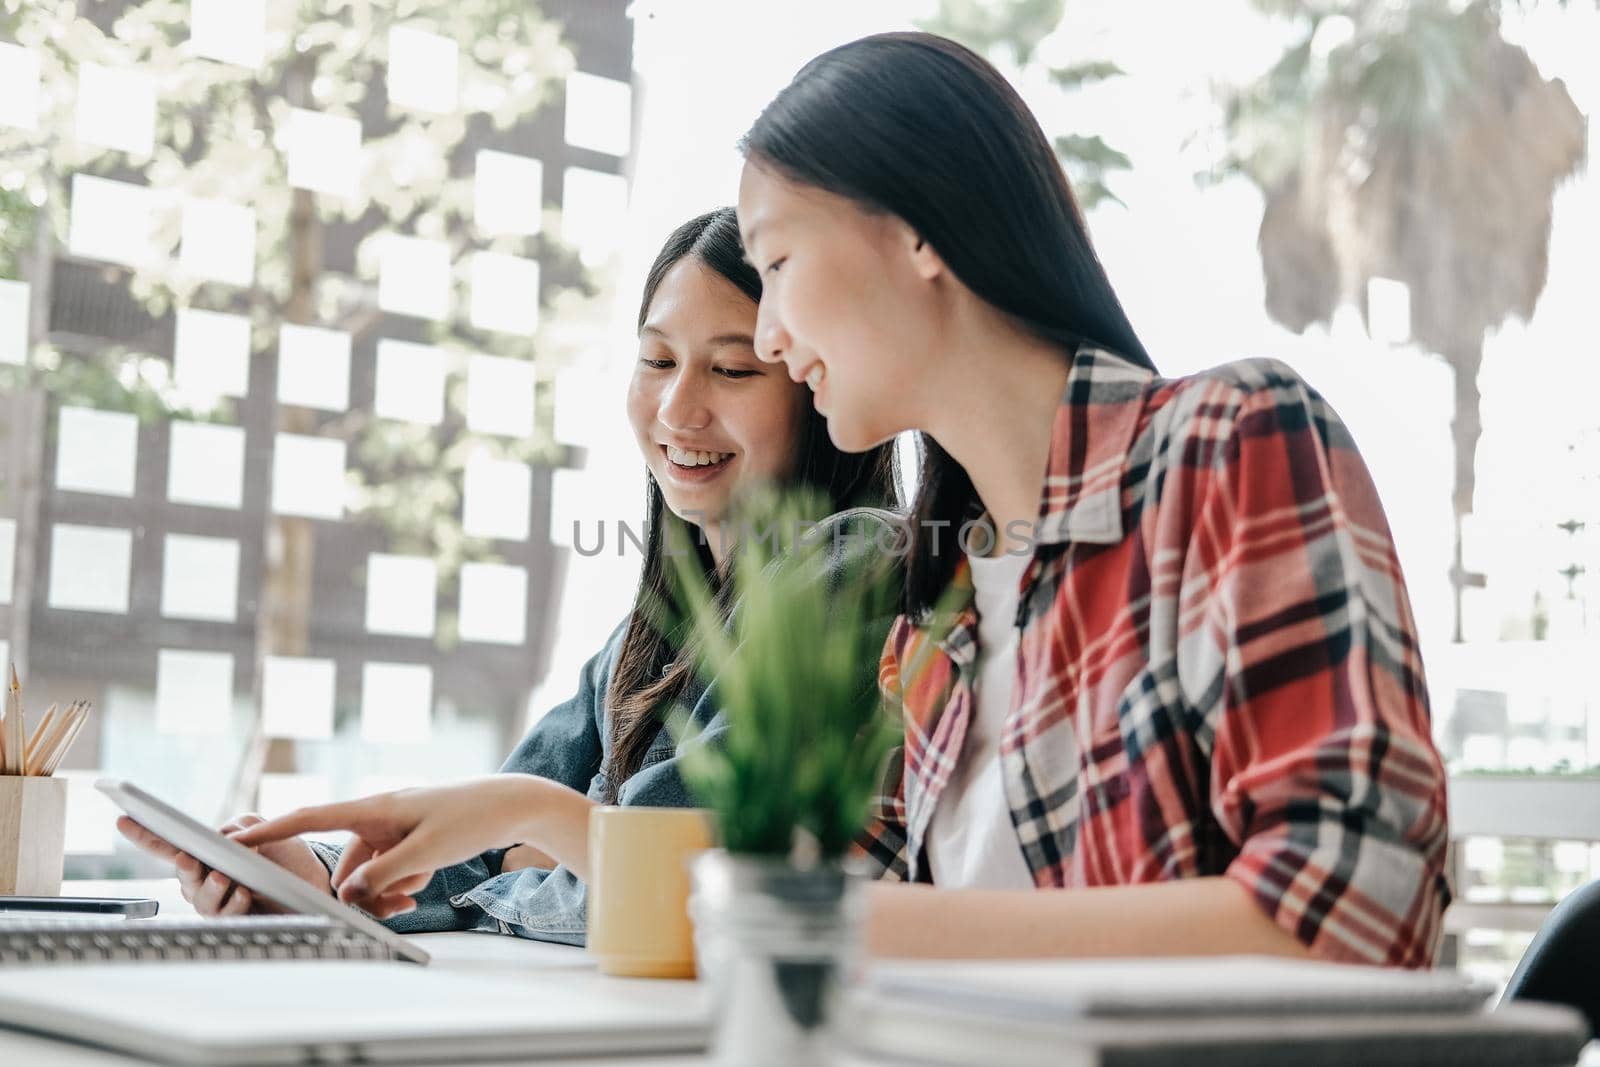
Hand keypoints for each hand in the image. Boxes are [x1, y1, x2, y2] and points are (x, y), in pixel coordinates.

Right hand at [116, 813, 332, 915]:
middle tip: (188, 859)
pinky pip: (225, 914)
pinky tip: (245, 893)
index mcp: (204, 855)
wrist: (314, 883)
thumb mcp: (263, 831)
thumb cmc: (282, 857)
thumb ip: (239, 829)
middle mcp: (202, 881)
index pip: (168, 845)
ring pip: (200, 898)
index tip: (122, 818)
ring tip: (224, 877)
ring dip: (212, 886)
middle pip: (183, 875)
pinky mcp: (234, 921)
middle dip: (185, 868)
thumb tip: (218, 840)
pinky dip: (234, 901)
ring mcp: (215, 903)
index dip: (144, 834)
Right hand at [230, 775, 591, 918]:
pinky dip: (399, 881)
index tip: (236, 840)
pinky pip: (389, 866)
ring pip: (368, 869)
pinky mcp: (410, 835)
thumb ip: (382, 875)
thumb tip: (347, 893)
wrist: (513, 805)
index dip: (272, 831)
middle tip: (391, 904)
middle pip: (345, 860)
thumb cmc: (471, 819)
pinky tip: (422, 883)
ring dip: (383, 889)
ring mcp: (394, 825)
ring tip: (414, 892)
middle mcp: (378, 813)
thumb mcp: (425, 853)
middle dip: (359, 889)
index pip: (311, 817)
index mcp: (374, 806)